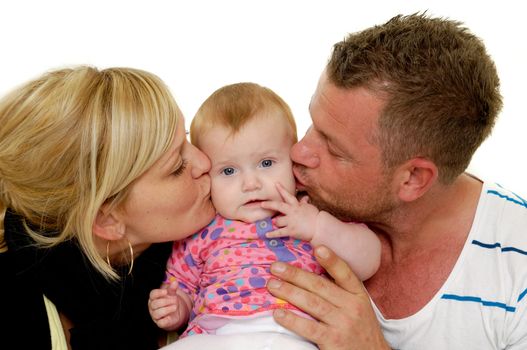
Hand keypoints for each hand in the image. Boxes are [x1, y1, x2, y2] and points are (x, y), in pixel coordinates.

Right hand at [148, 282, 189, 330]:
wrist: (175, 313)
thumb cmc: (170, 301)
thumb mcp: (172, 294)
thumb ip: (173, 288)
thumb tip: (174, 282)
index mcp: (154, 298)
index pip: (152, 294)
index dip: (158, 293)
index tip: (165, 291)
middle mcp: (152, 307)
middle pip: (155, 304)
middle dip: (166, 301)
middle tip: (175, 299)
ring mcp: (155, 316)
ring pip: (157, 313)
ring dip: (167, 309)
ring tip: (175, 307)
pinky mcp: (160, 323)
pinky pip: (161, 322)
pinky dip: (167, 319)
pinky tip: (171, 316)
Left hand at [261, 183, 318, 240]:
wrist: (319, 227)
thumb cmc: (315, 217)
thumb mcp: (309, 208)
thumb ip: (304, 203)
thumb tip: (305, 198)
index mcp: (296, 206)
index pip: (288, 195)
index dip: (282, 189)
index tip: (276, 184)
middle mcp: (292, 212)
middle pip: (278, 206)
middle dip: (269, 204)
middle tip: (262, 204)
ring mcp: (291, 221)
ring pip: (277, 221)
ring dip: (276, 222)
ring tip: (276, 224)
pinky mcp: (290, 231)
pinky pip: (279, 233)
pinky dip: (272, 234)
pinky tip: (266, 235)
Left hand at [266, 246, 389, 349]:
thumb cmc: (360, 329)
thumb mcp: (359, 306)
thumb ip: (341, 291)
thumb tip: (312, 272)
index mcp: (358, 295)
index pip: (345, 274)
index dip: (331, 260)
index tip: (317, 248)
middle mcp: (352, 307)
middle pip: (320, 286)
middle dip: (295, 275)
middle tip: (275, 267)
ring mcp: (343, 324)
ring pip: (311, 303)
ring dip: (289, 292)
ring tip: (272, 285)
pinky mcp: (333, 341)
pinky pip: (308, 327)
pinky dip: (291, 319)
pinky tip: (278, 313)